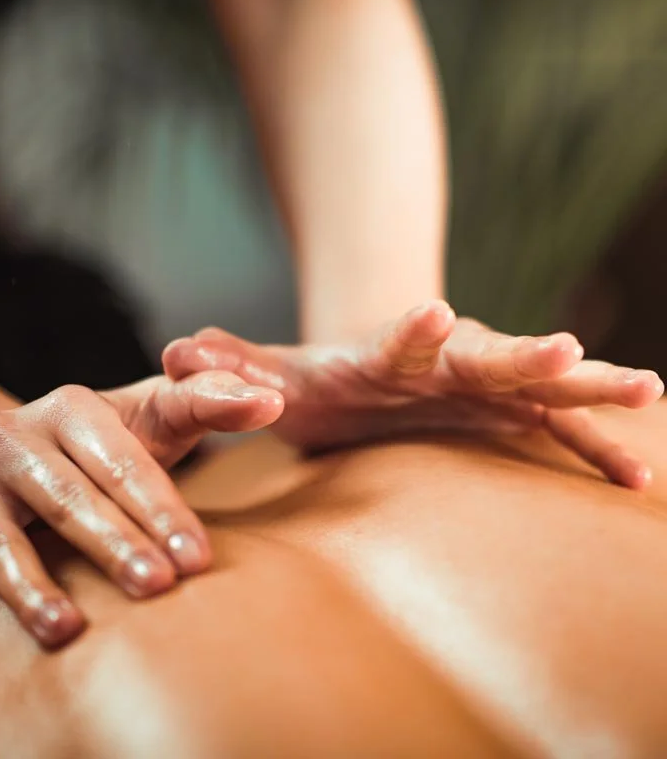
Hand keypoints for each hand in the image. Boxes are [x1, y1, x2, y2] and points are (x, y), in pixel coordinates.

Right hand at [0, 373, 282, 706]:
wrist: (0, 454)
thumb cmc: (94, 446)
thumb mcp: (148, 416)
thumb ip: (207, 404)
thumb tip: (273, 401)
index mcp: (70, 409)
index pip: (123, 463)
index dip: (162, 510)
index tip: (198, 561)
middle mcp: (9, 438)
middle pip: (67, 499)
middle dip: (113, 545)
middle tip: (157, 587)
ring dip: (30, 587)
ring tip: (67, 631)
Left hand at [163, 301, 663, 487]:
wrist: (371, 366)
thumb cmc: (320, 379)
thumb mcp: (275, 373)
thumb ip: (233, 362)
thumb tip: (172, 348)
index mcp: (384, 355)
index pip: (397, 341)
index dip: (413, 330)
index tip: (431, 312)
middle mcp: (443, 362)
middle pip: (488, 355)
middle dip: (527, 357)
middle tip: (572, 352)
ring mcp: (482, 386)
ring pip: (544, 388)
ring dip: (591, 393)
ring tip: (649, 395)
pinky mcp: (507, 413)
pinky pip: (557, 432)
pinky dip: (593, 448)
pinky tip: (636, 479)